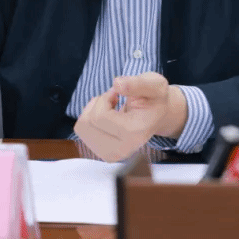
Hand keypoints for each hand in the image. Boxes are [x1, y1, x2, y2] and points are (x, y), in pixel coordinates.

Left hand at [73, 72, 187, 161]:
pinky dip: (89, 119)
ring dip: (92, 111)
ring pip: (82, 127)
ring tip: (111, 108)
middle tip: (115, 100)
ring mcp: (111, 155)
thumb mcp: (153, 84)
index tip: (118, 94)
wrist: (156, 115)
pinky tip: (106, 117)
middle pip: (89, 122)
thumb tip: (117, 84)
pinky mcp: (103, 154)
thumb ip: (137, 83)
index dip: (105, 98)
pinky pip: (81, 131)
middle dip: (98, 104)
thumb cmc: (154, 98)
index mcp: (135, 134)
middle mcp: (122, 150)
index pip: (99, 117)